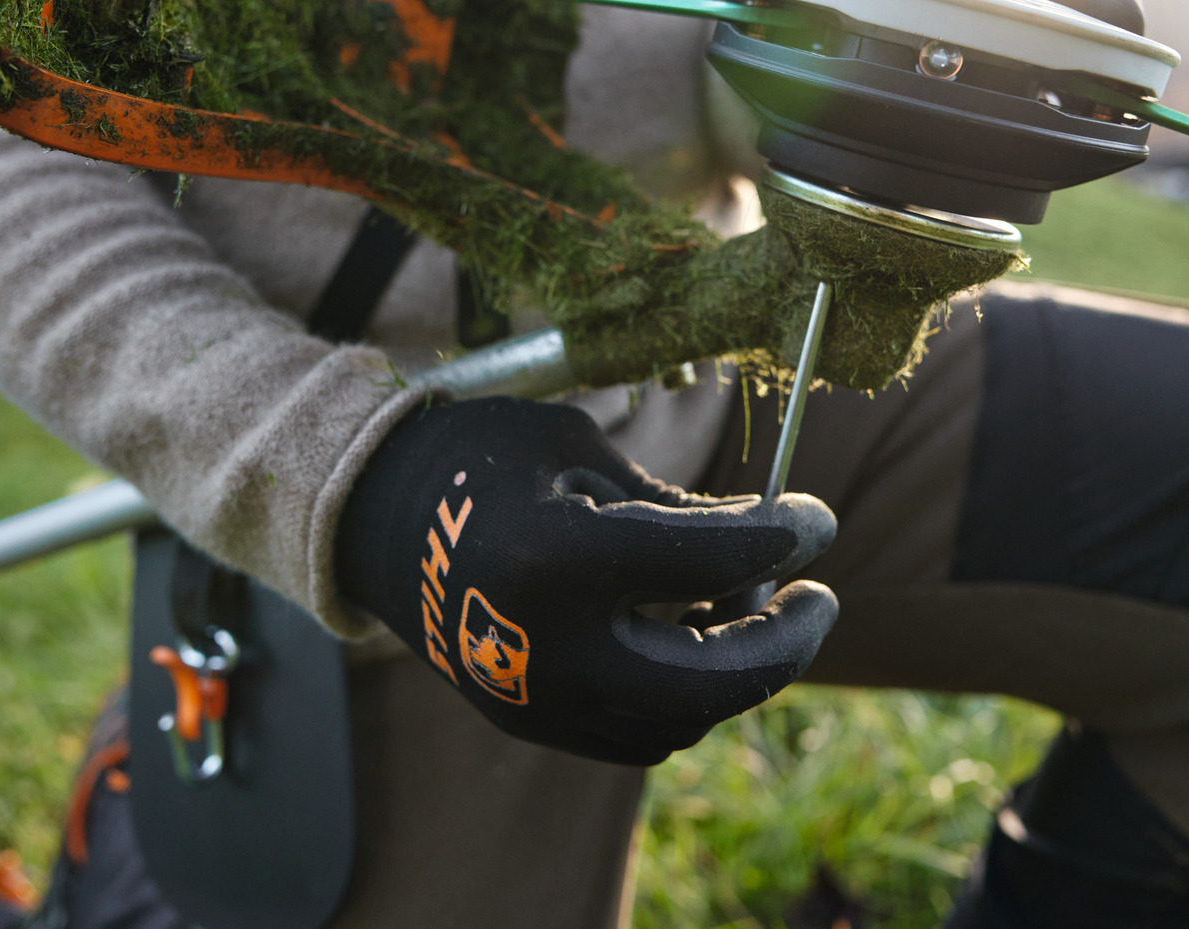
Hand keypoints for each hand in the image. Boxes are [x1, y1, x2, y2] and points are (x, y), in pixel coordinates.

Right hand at [335, 397, 838, 764]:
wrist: (368, 518)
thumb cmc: (479, 460)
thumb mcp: (581, 454)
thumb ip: (676, 506)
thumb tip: (773, 532)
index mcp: (556, 557)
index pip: (706, 563)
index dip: (782, 538)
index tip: (820, 520)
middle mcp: (546, 645)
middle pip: (708, 677)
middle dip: (782, 642)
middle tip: (820, 596)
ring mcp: (534, 697)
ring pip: (679, 719)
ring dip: (737, 672)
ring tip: (751, 605)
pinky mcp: (528, 720)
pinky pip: (637, 734)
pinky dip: (687, 697)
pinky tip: (698, 639)